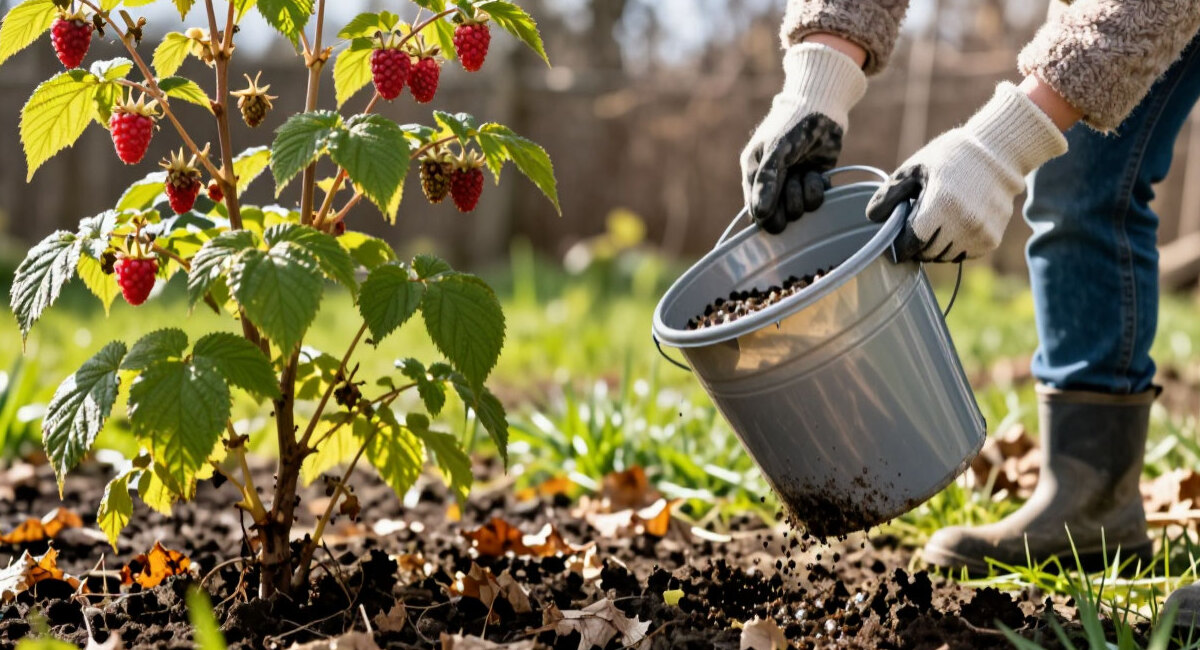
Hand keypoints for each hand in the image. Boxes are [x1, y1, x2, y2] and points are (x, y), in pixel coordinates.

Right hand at [741, 43, 865, 233]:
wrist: (821, 107)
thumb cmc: (791, 125)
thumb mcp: (775, 152)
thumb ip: (766, 183)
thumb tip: (759, 216)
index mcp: (753, 175)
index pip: (756, 212)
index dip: (767, 216)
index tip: (776, 213)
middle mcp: (772, 184)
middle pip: (778, 216)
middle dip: (788, 203)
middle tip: (793, 182)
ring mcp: (793, 184)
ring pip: (798, 209)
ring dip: (803, 193)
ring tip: (805, 172)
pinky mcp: (813, 183)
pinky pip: (815, 200)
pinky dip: (817, 189)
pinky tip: (816, 173)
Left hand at [866, 82, 1067, 261]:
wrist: (998, 153)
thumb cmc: (951, 157)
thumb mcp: (915, 168)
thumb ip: (890, 193)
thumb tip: (873, 218)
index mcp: (940, 206)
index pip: (911, 244)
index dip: (900, 245)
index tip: (896, 241)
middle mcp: (962, 225)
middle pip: (927, 253)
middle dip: (917, 245)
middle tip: (916, 227)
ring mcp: (979, 234)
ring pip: (945, 257)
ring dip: (935, 248)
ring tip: (935, 224)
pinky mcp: (992, 239)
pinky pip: (964, 255)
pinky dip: (955, 247)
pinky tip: (954, 226)